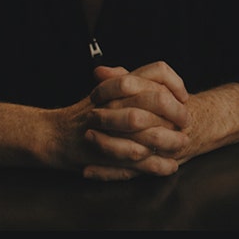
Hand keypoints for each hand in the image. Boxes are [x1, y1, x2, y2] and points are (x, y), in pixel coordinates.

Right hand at [0, 61, 190, 180]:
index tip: (183, 95)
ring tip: (182, 144)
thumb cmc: (82, 113)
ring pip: (148, 132)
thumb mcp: (105, 90)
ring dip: (170, 141)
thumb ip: (129, 80)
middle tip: (186, 121)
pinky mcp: (105, 153)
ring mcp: (109, 127)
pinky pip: (136, 160)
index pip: (155, 72)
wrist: (52, 135)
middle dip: (177, 113)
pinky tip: (169, 167)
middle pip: (156, 99)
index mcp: (117, 84)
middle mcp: (114, 101)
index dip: (174, 82)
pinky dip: (157, 165)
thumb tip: (160, 78)